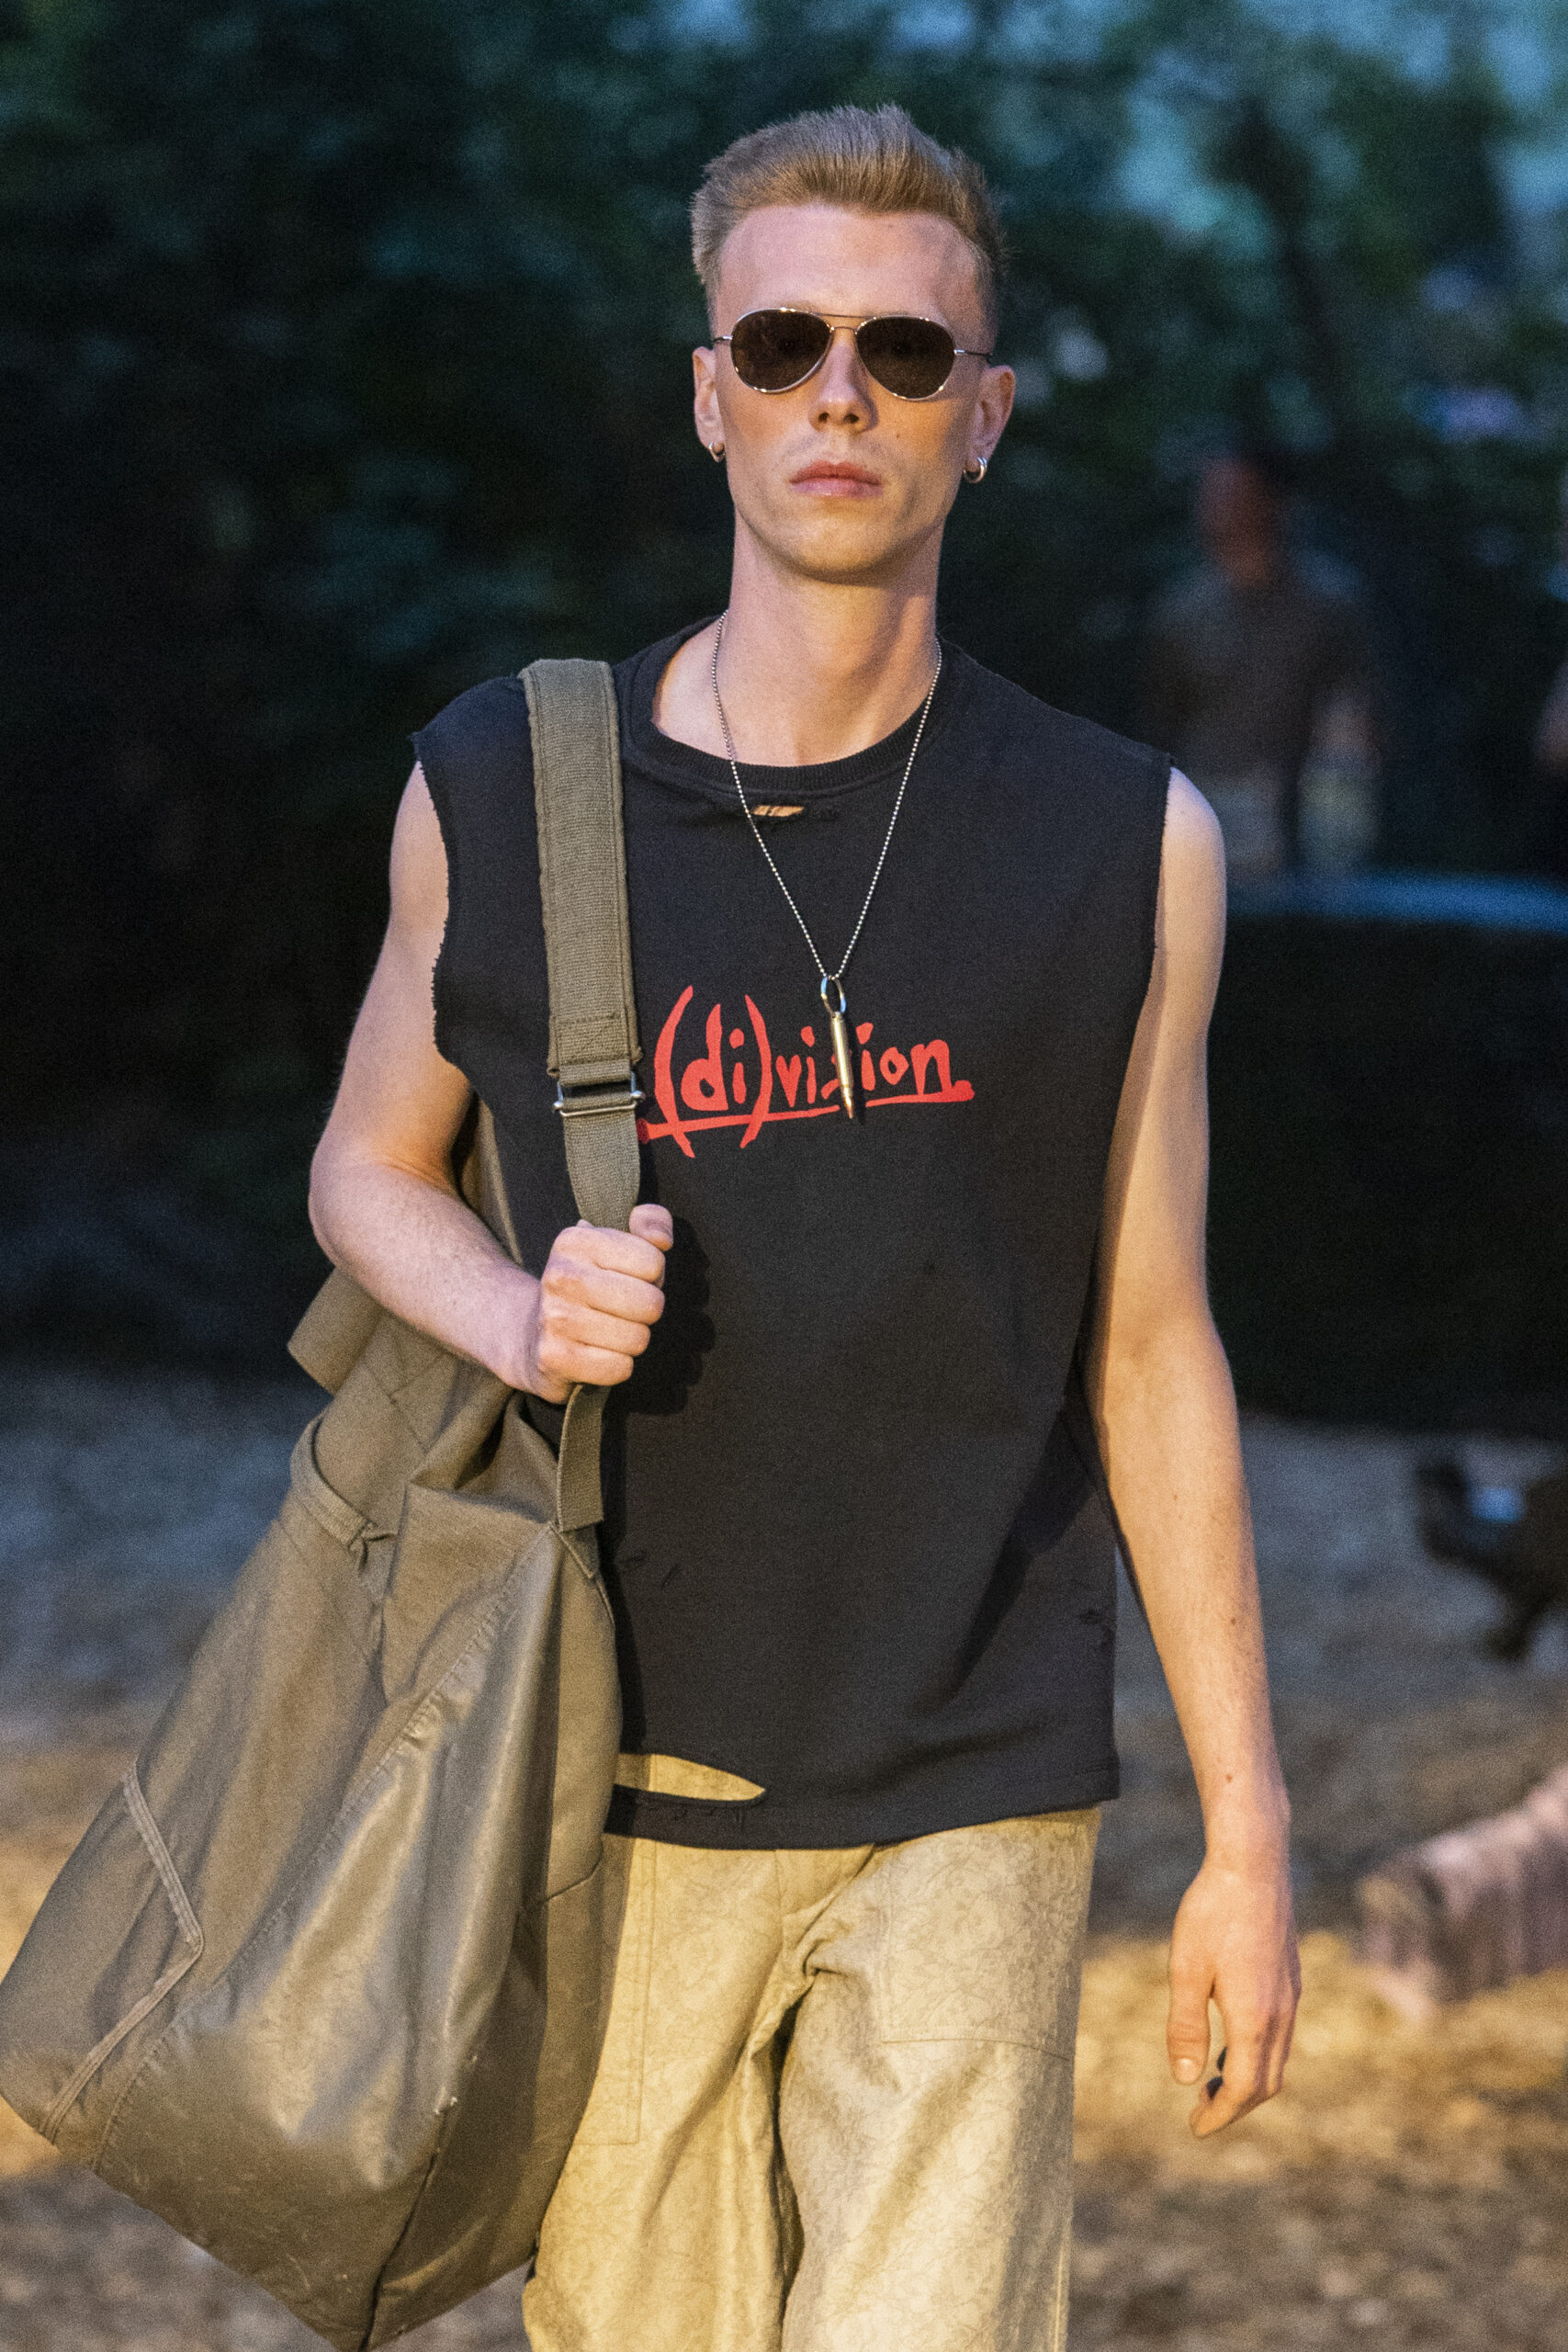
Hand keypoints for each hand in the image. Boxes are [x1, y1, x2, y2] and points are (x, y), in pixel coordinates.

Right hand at [515, 1206, 672, 1400]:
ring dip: (631, 1341)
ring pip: (638, 1339)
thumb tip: (662, 1239)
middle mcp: (561, 1276)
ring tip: (608, 1333)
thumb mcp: (616, 1243)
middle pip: (650, 1303)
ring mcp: (554, 1318)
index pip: (653, 1262)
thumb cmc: (590, 1287)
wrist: (530, 1336)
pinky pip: (619, 1368)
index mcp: (576, 1241)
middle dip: (646, 1312)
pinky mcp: (553, 1358)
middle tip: (623, 1311)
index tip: (628, 1279)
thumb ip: (650, 1222)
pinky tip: (596, 1354)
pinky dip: (617, 1366)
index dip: (652, 1276)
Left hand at [1166, 1847, 1298, 2136]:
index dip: (1221, 2115)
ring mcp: (1292, 1994)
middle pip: (1267, 2082)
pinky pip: (1281, 2033)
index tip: (1195, 2128)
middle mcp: (1282, 2012)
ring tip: (1212, 2080)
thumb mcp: (1186, 1970)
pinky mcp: (1291, 1977)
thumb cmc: (1212, 1912)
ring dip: (1249, 2079)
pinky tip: (1231, 2037)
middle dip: (1236, 2105)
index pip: (1245, 2089)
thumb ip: (1186, 2028)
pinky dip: (1258, 2052)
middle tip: (1201, 2111)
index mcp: (1256, 2018)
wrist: (1253, 1862)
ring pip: (1278, 2058)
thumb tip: (1185, 2080)